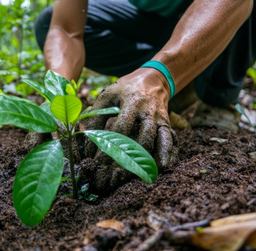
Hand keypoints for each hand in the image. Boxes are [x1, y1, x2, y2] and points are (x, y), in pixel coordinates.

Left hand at [81, 68, 177, 193]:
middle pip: (141, 139)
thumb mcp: (108, 94)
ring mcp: (160, 119)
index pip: (121, 128)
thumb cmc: (126, 88)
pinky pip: (171, 140)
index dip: (108, 146)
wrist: (154, 78)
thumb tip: (85, 137)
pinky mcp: (167, 124)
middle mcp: (148, 112)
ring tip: (133, 177)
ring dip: (145, 161)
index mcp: (132, 103)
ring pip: (157, 142)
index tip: (95, 162)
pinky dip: (169, 153)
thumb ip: (95, 113)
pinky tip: (164, 166)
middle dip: (128, 159)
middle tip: (112, 177)